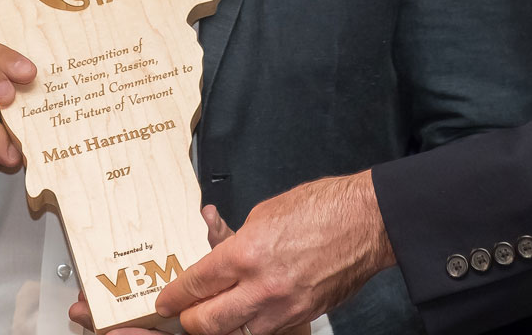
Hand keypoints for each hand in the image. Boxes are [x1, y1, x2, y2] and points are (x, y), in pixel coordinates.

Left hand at [155, 171, 393, 334]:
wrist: (366, 223)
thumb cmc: (320, 208)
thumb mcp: (264, 213)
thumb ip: (235, 238)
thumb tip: (216, 248)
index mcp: (245, 255)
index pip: (195, 285)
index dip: (174, 296)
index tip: (164, 300)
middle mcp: (261, 288)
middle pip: (207, 323)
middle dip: (190, 321)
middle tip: (183, 312)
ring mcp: (283, 308)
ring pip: (236, 334)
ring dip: (222, 325)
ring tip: (215, 312)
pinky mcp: (302, 316)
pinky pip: (265, 330)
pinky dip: (251, 325)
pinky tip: (247, 312)